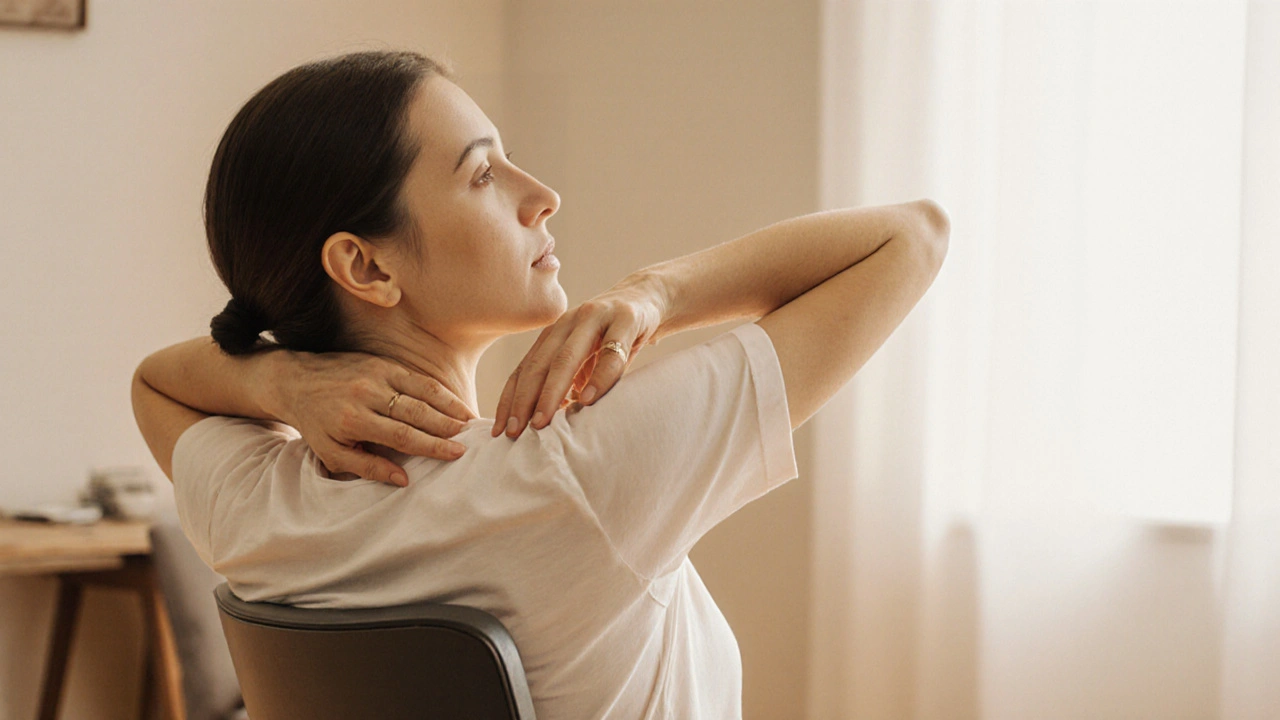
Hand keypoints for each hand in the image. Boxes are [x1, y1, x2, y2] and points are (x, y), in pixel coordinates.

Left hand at [270, 351, 476, 486]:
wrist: (295, 380)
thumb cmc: (315, 423)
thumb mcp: (331, 453)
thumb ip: (367, 468)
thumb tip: (403, 480)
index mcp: (354, 419)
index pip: (402, 435)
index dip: (432, 446)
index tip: (455, 454)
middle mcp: (367, 393)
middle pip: (417, 412)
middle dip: (447, 427)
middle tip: (471, 440)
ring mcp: (376, 374)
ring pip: (422, 391)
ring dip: (449, 406)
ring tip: (470, 422)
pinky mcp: (382, 362)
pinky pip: (417, 377)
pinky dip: (438, 391)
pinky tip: (453, 404)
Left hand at [493, 270, 668, 438]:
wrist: (650, 297)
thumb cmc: (614, 336)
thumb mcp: (587, 357)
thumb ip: (570, 381)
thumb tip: (549, 421)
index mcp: (554, 334)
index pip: (525, 369)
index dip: (510, 399)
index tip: (500, 430)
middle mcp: (568, 323)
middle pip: (539, 365)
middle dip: (523, 400)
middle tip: (514, 432)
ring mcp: (596, 318)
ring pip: (567, 358)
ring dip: (551, 393)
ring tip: (542, 422)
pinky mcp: (626, 320)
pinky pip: (610, 353)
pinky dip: (599, 378)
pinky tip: (589, 399)